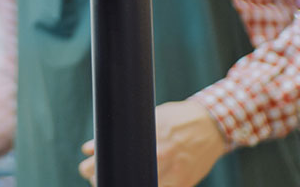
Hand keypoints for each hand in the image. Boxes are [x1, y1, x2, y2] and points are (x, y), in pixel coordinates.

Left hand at [78, 99, 226, 186]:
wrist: (212, 124)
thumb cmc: (175, 119)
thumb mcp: (147, 119)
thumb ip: (119, 133)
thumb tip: (88, 149)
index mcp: (146, 136)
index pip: (111, 159)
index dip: (93, 168)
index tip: (87, 168)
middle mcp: (159, 155)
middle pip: (121, 177)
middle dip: (102, 179)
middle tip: (95, 177)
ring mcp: (173, 171)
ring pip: (139, 186)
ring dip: (122, 184)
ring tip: (115, 180)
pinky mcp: (184, 182)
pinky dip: (146, 186)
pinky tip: (139, 182)